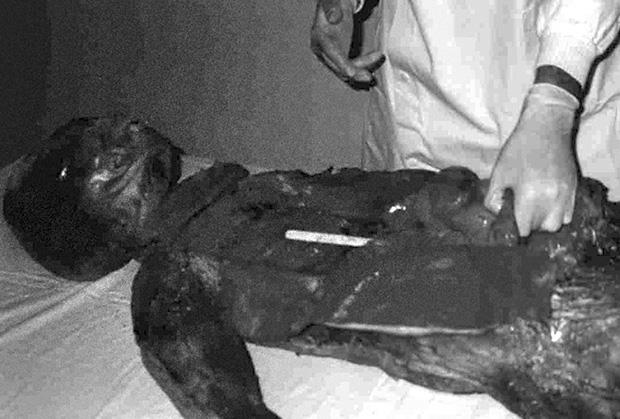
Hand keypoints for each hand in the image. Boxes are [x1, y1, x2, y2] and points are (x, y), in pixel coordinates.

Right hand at [311, 0, 384, 87]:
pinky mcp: (341, 58)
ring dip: (363, 69)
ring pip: (347, 71)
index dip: (342, 66)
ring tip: (378, 59)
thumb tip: (333, 17)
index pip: (331, 56)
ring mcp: (332, 57)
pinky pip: (352, 68)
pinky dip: (364, 66)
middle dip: (355, 73)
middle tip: (370, 76)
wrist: (336, 6)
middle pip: (339, 68)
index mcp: (319, 39)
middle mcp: (323, 51)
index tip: (352, 73)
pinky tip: (375, 59)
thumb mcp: (332, 2)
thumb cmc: (334, 4)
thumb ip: (331, 8)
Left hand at [484, 84, 579, 236]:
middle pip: (541, 229)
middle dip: (530, 226)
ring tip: (534, 210)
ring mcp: (566, 194)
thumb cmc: (519, 149)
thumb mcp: (499, 173)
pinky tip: (546, 203)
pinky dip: (557, 214)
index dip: (515, 229)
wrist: (546, 126)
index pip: (525, 228)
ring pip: (557, 223)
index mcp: (530, 195)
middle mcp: (551, 198)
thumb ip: (494, 198)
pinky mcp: (574, 188)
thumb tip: (497, 214)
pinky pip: (568, 213)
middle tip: (520, 215)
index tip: (509, 223)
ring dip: (545, 221)